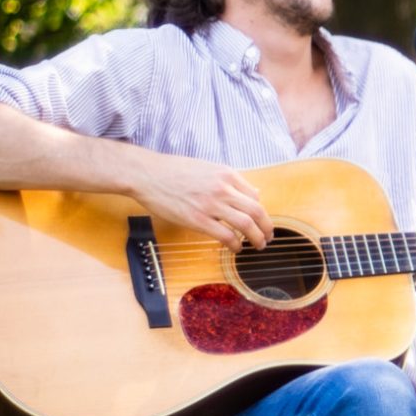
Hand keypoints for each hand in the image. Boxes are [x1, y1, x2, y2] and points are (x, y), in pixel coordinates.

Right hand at [131, 151, 271, 248]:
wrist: (148, 174)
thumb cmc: (175, 171)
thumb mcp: (208, 168)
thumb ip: (231, 180)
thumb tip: (254, 193)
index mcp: (227, 174)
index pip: (255, 196)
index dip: (261, 212)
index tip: (261, 221)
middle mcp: (223, 189)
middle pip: (257, 211)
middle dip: (267, 228)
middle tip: (268, 238)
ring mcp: (211, 205)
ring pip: (246, 224)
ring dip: (256, 238)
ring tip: (257, 245)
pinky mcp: (198, 220)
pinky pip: (226, 236)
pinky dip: (235, 245)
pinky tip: (235, 248)